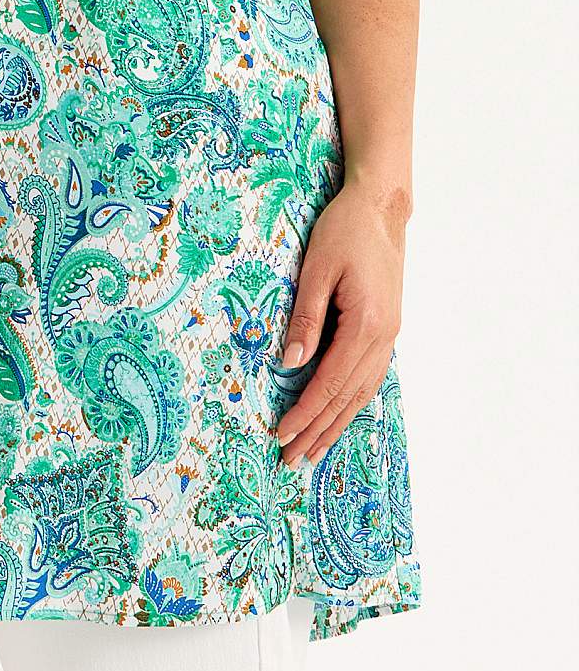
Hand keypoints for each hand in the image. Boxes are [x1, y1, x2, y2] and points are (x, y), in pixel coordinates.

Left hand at [276, 176, 408, 466]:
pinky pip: (369, 376)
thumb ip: (306, 318)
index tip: (280, 435)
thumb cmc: (344, 231)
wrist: (381, 209)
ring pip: (361, 393)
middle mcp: (383, 337)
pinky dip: (352, 401)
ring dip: (336, 423)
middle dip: (318, 431)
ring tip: (313, 451)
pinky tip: (339, 414)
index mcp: (365, 325)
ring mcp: (389, 335)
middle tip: (292, 462)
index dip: (304, 412)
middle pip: (347, 398)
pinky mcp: (387, 328)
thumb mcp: (316, 269)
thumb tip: (291, 364)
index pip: (328, 382)